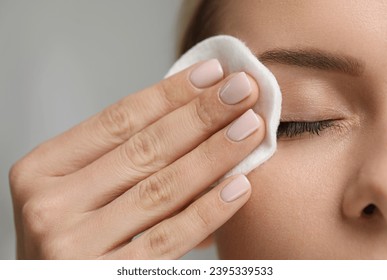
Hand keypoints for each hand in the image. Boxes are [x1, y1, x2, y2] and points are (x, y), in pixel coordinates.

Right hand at [9, 59, 264, 258]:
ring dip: (214, 154)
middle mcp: (51, 205)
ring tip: (249, 128)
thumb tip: (186, 119)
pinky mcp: (106, 279)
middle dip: (201, 115)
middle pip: (144, 149)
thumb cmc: (68, 233)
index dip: (169, 94)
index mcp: (41, 170)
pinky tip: (238, 186)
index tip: (211, 74)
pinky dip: (207, 210)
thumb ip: (117, 159)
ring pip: (162, 189)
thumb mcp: (74, 188)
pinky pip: (168, 239)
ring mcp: (74, 246)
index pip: (117, 120)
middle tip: (242, 90)